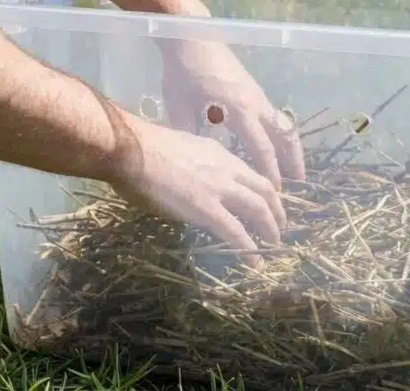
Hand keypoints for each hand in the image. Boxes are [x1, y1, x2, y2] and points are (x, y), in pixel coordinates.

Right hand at [110, 113, 285, 267]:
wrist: (130, 148)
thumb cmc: (143, 148)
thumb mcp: (182, 150)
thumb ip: (197, 166)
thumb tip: (197, 183)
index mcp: (218, 154)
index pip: (251, 173)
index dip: (263, 191)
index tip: (268, 203)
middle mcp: (226, 168)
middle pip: (264, 190)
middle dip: (276, 210)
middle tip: (279, 227)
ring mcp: (217, 187)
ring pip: (258, 208)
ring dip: (269, 228)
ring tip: (274, 245)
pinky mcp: (205, 207)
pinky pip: (234, 230)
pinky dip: (248, 247)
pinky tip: (253, 261)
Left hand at [159, 39, 305, 189]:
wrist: (191, 35)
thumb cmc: (183, 71)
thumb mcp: (179, 106)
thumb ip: (191, 134)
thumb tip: (198, 160)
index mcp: (239, 111)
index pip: (261, 148)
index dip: (270, 172)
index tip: (276, 192)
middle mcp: (255, 103)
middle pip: (284, 136)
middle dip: (292, 161)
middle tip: (299, 183)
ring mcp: (257, 94)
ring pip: (283, 124)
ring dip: (291, 147)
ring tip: (295, 168)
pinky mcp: (253, 88)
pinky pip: (275, 115)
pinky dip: (280, 133)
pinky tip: (274, 144)